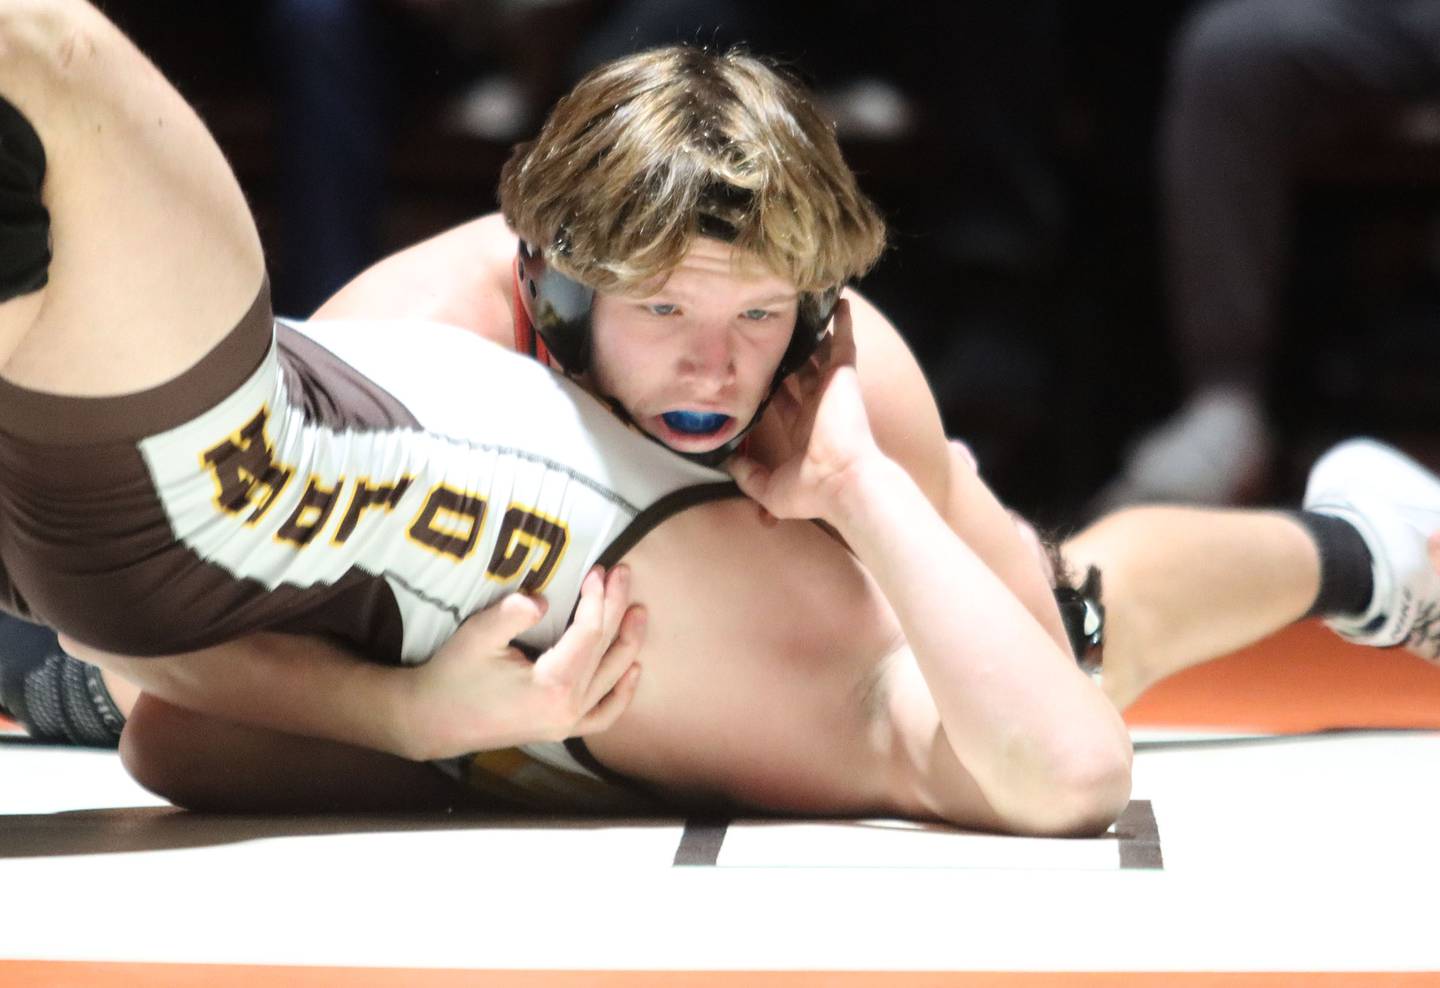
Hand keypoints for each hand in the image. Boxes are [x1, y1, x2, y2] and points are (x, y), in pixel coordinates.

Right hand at [406, 564, 644, 757]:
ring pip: (612, 680)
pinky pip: (604, 715)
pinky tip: (633, 670)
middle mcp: (567, 709)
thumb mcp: (478, 635)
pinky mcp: (560, 729)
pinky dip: (622, 694)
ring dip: (629, 644)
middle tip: (623, 573)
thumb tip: (544, 600)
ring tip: (638, 611)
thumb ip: (513, 613)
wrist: (431, 722)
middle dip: (616, 607)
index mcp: (552, 686)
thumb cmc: (452, 676)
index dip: (597, 599)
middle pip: (605, 651)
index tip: (597, 571)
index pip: (589, 634)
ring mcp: (567, 724)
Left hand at [725, 299, 882, 521]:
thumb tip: (726, 462)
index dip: (771, 385)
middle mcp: (817, 404)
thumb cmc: (810, 489)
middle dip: (790, 355)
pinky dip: (843, 321)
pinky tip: (840, 300)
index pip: (784, 399)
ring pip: (821, 352)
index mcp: (802, 428)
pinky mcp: (844, 375)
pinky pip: (844, 341)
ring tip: (803, 308)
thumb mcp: (767, 488)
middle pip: (801, 372)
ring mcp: (831, 388)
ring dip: (815, 333)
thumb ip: (746, 474)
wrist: (841, 481)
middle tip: (774, 332)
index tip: (757, 369)